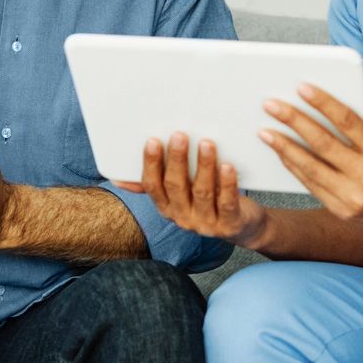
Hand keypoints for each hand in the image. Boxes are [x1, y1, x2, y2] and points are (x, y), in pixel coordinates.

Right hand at [116, 133, 268, 248]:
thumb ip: (155, 184)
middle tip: (179, 135)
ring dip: (203, 166)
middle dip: (176, 160)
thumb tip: (118, 178)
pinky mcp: (229, 225)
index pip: (153, 186)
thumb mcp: (181, 193)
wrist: (244, 227)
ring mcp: (206, 223)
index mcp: (167, 206)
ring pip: (202, 192)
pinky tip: (227, 166)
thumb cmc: (209, 200)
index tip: (153, 140)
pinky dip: (226, 184)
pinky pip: (227, 203)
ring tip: (206, 143)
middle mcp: (183, 217)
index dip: (151, 164)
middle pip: (176, 187)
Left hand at [259, 88, 362, 230]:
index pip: (347, 122)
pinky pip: (311, 185)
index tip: (301, 88)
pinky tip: (281, 154)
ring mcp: (352, 195)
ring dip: (284, 148)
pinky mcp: (341, 210)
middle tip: (272, 106)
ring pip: (311, 167)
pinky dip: (294, 168)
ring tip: (265, 131)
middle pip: (323, 143)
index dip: (323, 103)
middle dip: (294, 121)